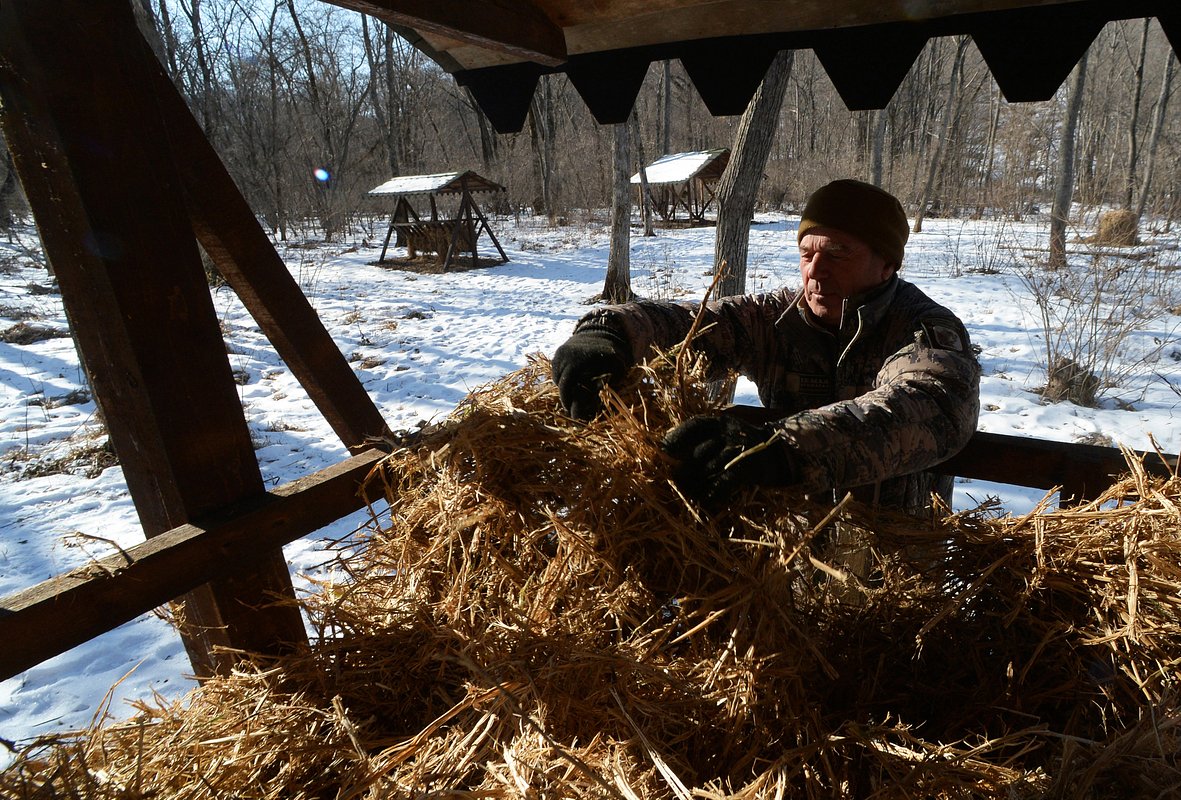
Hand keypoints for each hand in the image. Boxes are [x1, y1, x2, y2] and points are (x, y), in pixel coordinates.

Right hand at [551, 328, 631, 419]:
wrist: (601, 332)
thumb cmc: (611, 353)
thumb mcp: (617, 365)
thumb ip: (612, 381)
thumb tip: (600, 397)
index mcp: (579, 359)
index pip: (566, 384)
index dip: (566, 398)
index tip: (569, 409)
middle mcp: (566, 354)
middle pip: (559, 381)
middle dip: (563, 395)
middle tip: (568, 406)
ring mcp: (561, 352)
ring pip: (556, 376)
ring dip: (562, 386)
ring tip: (572, 395)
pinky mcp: (559, 351)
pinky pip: (555, 369)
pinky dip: (561, 377)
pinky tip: (571, 382)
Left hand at [661, 414, 797, 503]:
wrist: (780, 453)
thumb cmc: (743, 446)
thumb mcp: (725, 434)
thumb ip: (702, 441)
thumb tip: (670, 454)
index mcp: (721, 421)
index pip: (695, 426)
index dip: (677, 437)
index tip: (664, 450)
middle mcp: (730, 432)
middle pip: (699, 452)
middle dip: (685, 469)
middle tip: (674, 481)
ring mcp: (740, 449)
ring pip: (709, 468)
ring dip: (695, 484)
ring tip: (686, 493)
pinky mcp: (749, 469)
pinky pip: (724, 482)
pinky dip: (713, 493)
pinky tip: (704, 500)